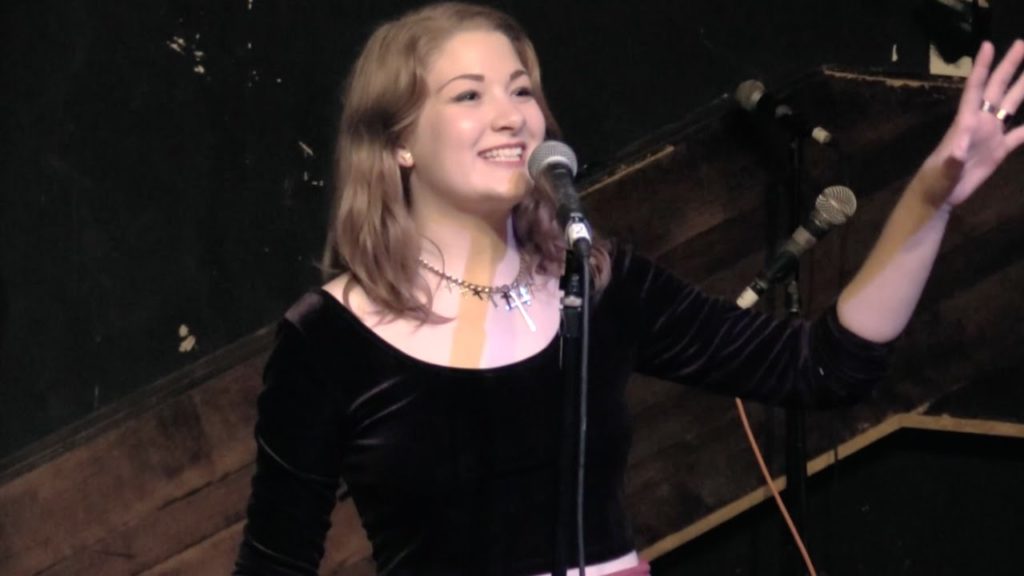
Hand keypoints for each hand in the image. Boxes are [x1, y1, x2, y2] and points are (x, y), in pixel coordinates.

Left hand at [924, 39, 1023, 207]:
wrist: (938, 198)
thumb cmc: (935, 182)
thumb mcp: (943, 171)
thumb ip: (952, 159)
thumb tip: (959, 149)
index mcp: (965, 122)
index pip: (974, 88)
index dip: (981, 67)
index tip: (987, 45)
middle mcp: (980, 122)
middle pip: (997, 88)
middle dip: (1009, 66)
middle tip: (1022, 43)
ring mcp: (990, 135)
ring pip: (1011, 105)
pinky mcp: (999, 150)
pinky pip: (1020, 134)